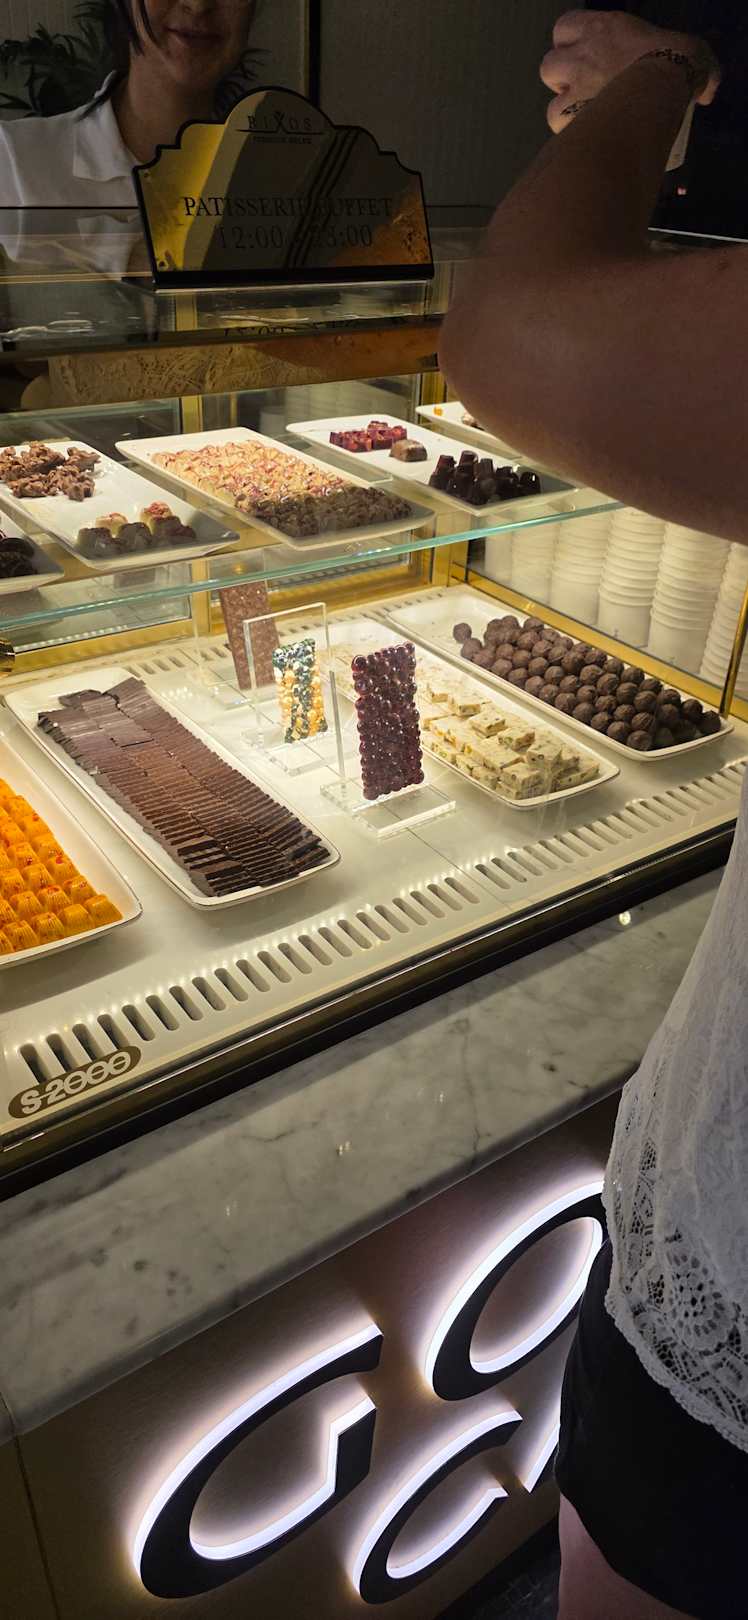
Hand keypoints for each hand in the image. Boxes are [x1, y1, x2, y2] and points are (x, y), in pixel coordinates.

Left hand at [541, 9, 720, 132]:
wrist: (659, 88)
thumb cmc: (675, 62)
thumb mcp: (691, 53)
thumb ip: (694, 65)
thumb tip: (708, 89)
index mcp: (604, 28)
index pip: (565, 28)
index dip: (569, 46)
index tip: (583, 60)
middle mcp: (582, 53)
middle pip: (549, 64)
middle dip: (561, 81)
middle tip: (583, 94)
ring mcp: (574, 84)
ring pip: (550, 98)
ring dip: (563, 110)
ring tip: (586, 122)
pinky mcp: (571, 112)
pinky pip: (558, 124)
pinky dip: (569, 133)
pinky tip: (588, 138)